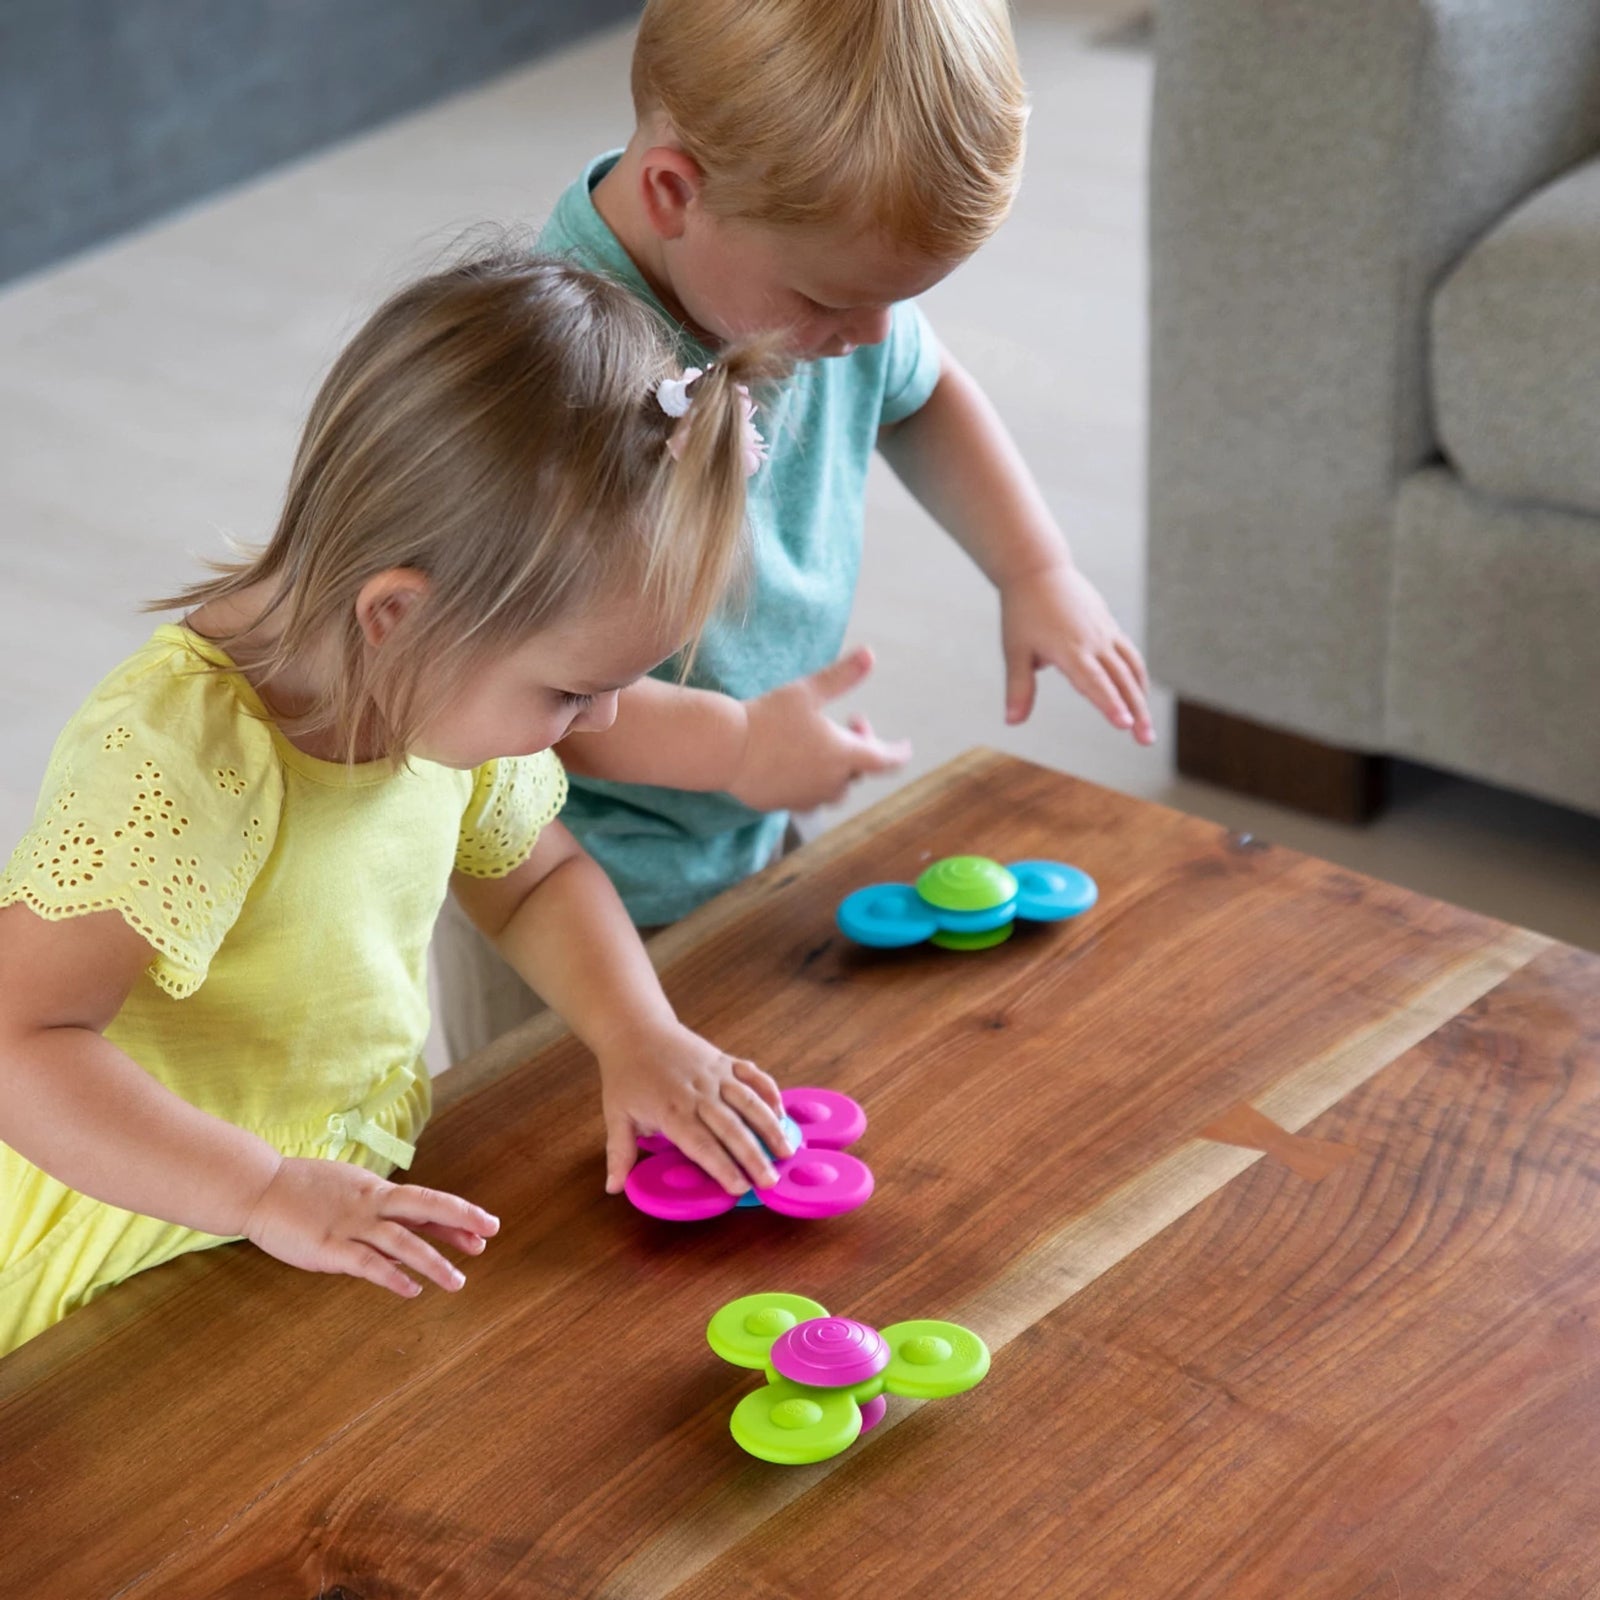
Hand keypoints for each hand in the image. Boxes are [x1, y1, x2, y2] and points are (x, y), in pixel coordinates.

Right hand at [242, 1155, 499, 1299]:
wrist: (258, 1187)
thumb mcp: (348, 1192)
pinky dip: (391, 1277)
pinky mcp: (329, 1247)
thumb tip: (408, 1239)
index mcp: (377, 1191)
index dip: (458, 1216)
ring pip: (402, 1242)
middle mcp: (371, 1205)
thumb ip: (378, 1212)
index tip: (488, 1228)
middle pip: (425, 1207)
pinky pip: (366, 1264)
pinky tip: (411, 1291)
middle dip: (460, 1220)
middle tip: (490, 1234)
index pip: (427, 1203)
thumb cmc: (303, 1191)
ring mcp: (351, 1225)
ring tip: (458, 1282)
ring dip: (433, 1261)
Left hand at [596, 1020, 790, 1197]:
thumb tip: (613, 1188)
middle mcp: (698, 1092)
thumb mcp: (616, 1114)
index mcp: (672, 1109)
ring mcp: (715, 1074)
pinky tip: (781, 1114)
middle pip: (731, 1128)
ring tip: (786, 1152)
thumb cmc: (626, 1075)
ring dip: (769, 1126)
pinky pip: (753, 1076)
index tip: (739, 1188)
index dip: (721, 1166)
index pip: (701, 1144)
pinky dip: (770, 1093)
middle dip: (753, 1156)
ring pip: (749, 1101)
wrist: (636, 1029)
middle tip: (771, 1181)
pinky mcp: (725, 1061)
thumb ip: (620, 1152)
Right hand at [729, 647, 911, 811]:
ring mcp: (807, 797)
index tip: (906, 747)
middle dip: (861, 746)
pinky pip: (809, 796)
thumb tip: (870, 654)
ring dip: (839, 768)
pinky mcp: (784, 805)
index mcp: (843, 755)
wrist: (725, 749)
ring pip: (836, 787)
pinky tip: (799, 762)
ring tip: (826, 745)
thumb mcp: (807, 691)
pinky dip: (814, 780)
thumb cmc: (768, 716)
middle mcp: (830, 783)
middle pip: (859, 770)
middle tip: (853, 720)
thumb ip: (842, 676)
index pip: (885, 760)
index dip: (899, 753)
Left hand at [1000, 560, 1152, 742]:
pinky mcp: (1109, 626)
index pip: (1094, 683)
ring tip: (1146, 726)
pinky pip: (1129, 655)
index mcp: (1070, 650)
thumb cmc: (1022, 611)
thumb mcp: (1015, 650)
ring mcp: (1105, 633)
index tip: (1124, 725)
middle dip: (1135, 712)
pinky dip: (1137, 677)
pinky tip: (1139, 694)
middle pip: (1121, 681)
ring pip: (1131, 669)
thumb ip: (1018, 688)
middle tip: (1145, 739)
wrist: (1038, 569)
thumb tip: (1012, 722)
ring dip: (1141, 698)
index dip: (1110, 704)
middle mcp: (1093, 642)